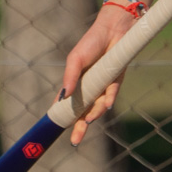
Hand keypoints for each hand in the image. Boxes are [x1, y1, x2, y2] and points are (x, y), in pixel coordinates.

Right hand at [59, 8, 135, 145]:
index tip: (56, 129)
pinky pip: (111, 95)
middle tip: (75, 141)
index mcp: (75, 83)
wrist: (114, 30)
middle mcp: (88, 87)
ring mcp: (102, 86)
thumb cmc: (91, 42)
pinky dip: (108, 100)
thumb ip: (70, 76)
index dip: (61, 116)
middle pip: (81, 112)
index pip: (65, 104)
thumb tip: (64, 95)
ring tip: (89, 121)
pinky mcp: (116, 81)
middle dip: (78, 127)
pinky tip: (106, 105)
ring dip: (93, 115)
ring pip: (97, 107)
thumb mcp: (75, 59)